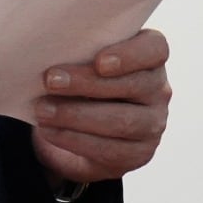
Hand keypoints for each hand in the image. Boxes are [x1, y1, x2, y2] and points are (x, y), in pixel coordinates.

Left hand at [32, 29, 171, 185]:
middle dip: (88, 83)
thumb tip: (49, 55)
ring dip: (77, 115)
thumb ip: (79, 54)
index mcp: (151, 57)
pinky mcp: (139, 153)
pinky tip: (50, 131)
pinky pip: (110, 149)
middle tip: (51, 80)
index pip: (155, 49)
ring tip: (43, 110)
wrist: (84, 129)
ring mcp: (153, 123)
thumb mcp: (84, 62)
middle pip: (135, 84)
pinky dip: (75, 140)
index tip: (99, 61)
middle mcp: (159, 89)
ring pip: (123, 121)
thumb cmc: (83, 83)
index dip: (130, 55)